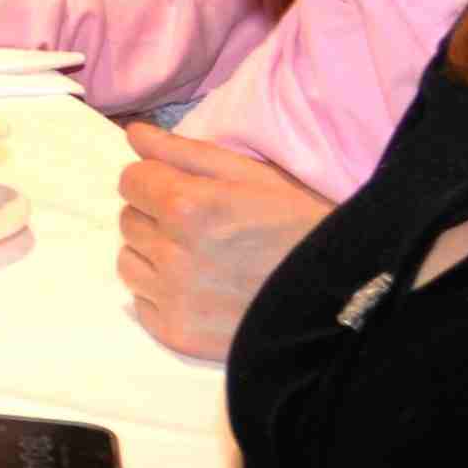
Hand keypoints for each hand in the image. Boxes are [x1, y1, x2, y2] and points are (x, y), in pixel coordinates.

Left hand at [117, 123, 332, 363]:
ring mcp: (172, 297)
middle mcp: (172, 254)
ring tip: (201, 258)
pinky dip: (162, 293)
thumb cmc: (300, 224)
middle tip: (203, 226)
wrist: (338, 295)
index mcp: (188, 206)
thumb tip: (133, 135)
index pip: (130, 181)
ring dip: (154, 254)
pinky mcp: (176, 333)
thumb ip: (185, 153)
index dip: (157, 181)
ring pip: (128, 261)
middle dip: (157, 216)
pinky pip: (141, 303)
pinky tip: (202, 289)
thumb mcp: (253, 175)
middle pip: (129, 220)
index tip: (186, 191)